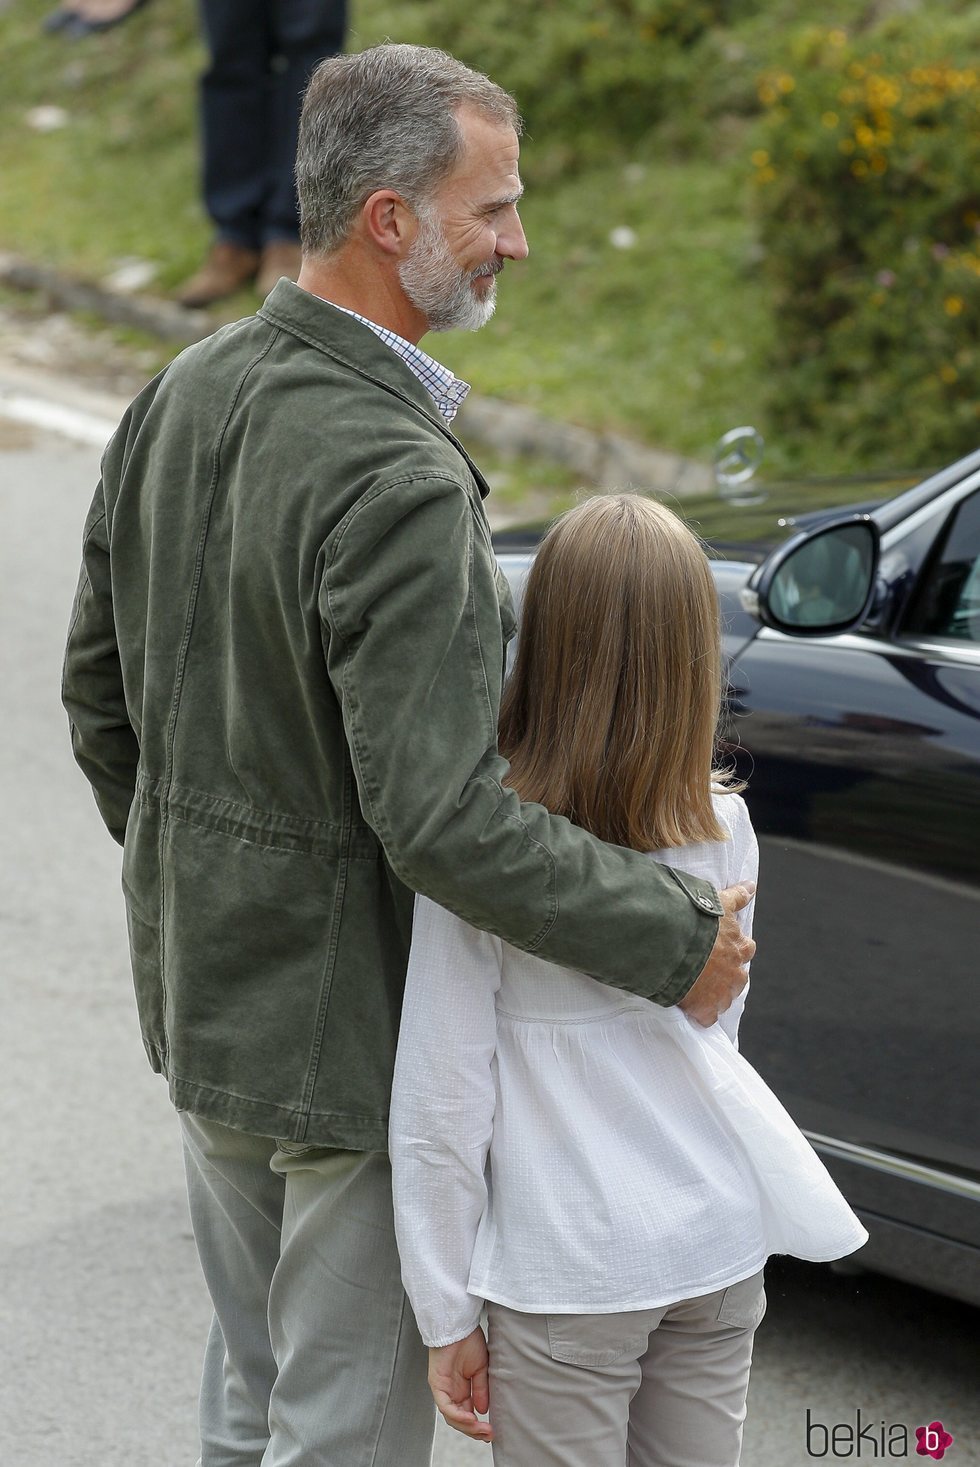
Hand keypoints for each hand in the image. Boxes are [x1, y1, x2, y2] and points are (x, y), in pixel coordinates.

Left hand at [428, 1328, 493, 1441]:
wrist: (459, 1324)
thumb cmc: (468, 1340)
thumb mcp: (480, 1369)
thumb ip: (480, 1390)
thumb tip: (483, 1410)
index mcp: (460, 1388)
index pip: (467, 1414)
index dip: (478, 1426)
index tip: (491, 1431)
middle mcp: (449, 1391)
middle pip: (459, 1420)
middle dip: (474, 1430)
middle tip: (489, 1434)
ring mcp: (442, 1389)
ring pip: (451, 1417)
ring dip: (467, 1426)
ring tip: (482, 1430)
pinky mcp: (436, 1384)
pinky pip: (445, 1406)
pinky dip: (458, 1415)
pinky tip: (471, 1419)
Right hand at [678, 882, 755, 1026]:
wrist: (672, 943)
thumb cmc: (694, 920)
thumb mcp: (718, 902)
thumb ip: (737, 896)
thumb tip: (752, 885)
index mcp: (738, 946)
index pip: (746, 949)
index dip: (736, 949)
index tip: (724, 949)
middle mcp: (735, 971)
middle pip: (739, 977)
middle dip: (729, 974)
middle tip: (711, 971)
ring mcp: (721, 993)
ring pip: (725, 999)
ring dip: (716, 995)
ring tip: (699, 990)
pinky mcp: (705, 1009)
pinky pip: (707, 1017)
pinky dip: (701, 1014)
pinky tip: (690, 1009)